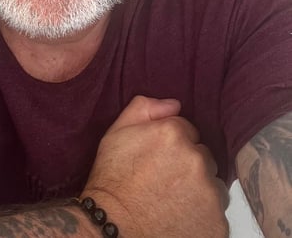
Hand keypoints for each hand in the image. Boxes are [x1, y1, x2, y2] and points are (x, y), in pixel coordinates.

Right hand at [82, 96, 228, 236]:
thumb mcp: (116, 134)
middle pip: (203, 157)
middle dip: (189, 166)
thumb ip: (145, 108)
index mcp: (174, 134)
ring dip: (200, 191)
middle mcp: (197, 160)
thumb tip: (174, 104)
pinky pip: (217, 214)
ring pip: (213, 186)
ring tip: (173, 202)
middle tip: (165, 181)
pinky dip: (203, 216)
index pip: (188, 131)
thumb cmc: (112, 183)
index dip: (172, 146)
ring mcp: (210, 194)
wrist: (112, 230)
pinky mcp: (218, 224)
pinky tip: (181, 218)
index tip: (159, 160)